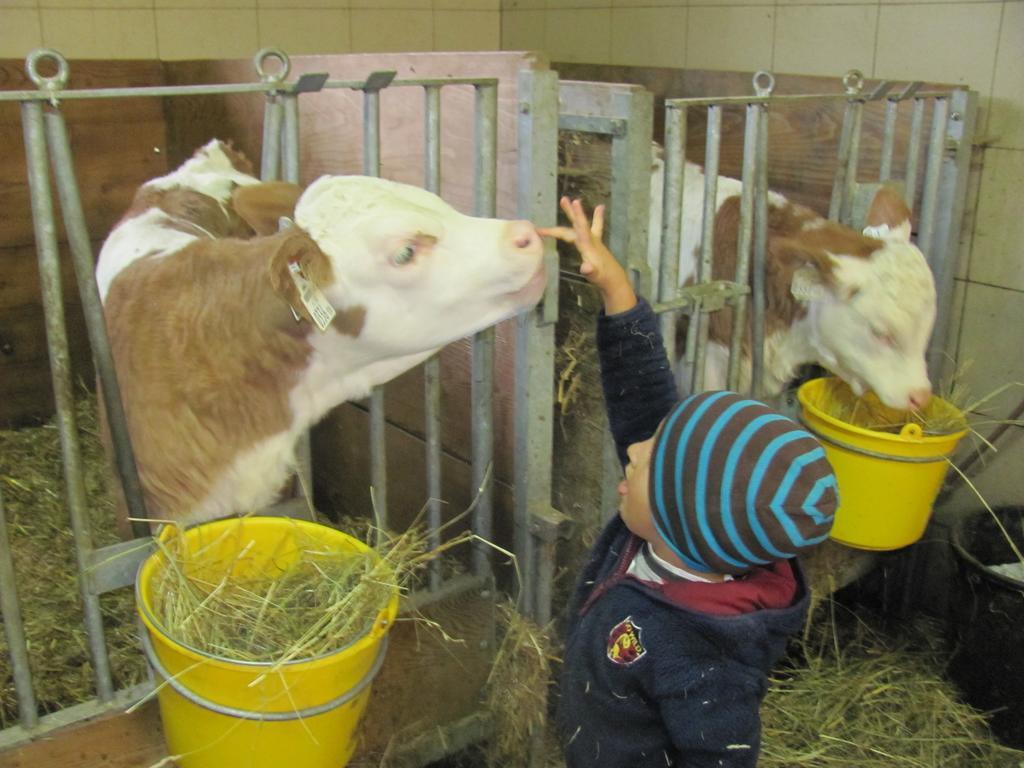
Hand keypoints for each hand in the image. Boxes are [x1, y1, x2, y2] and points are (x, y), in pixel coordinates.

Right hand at [537, 197, 636, 314]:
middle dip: (572, 212)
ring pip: (581, 225)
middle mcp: (591, 240)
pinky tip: (600, 207)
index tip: (574, 202)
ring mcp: (593, 240)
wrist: (614, 279)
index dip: (578, 215)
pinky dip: (596, 218)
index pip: (582, 227)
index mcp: (589, 245)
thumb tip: (585, 267)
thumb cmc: (603, 277)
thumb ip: (590, 271)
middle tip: (564, 199)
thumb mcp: (594, 276)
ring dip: (575, 213)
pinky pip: (592, 228)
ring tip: (573, 200)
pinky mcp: (594, 243)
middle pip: (578, 224)